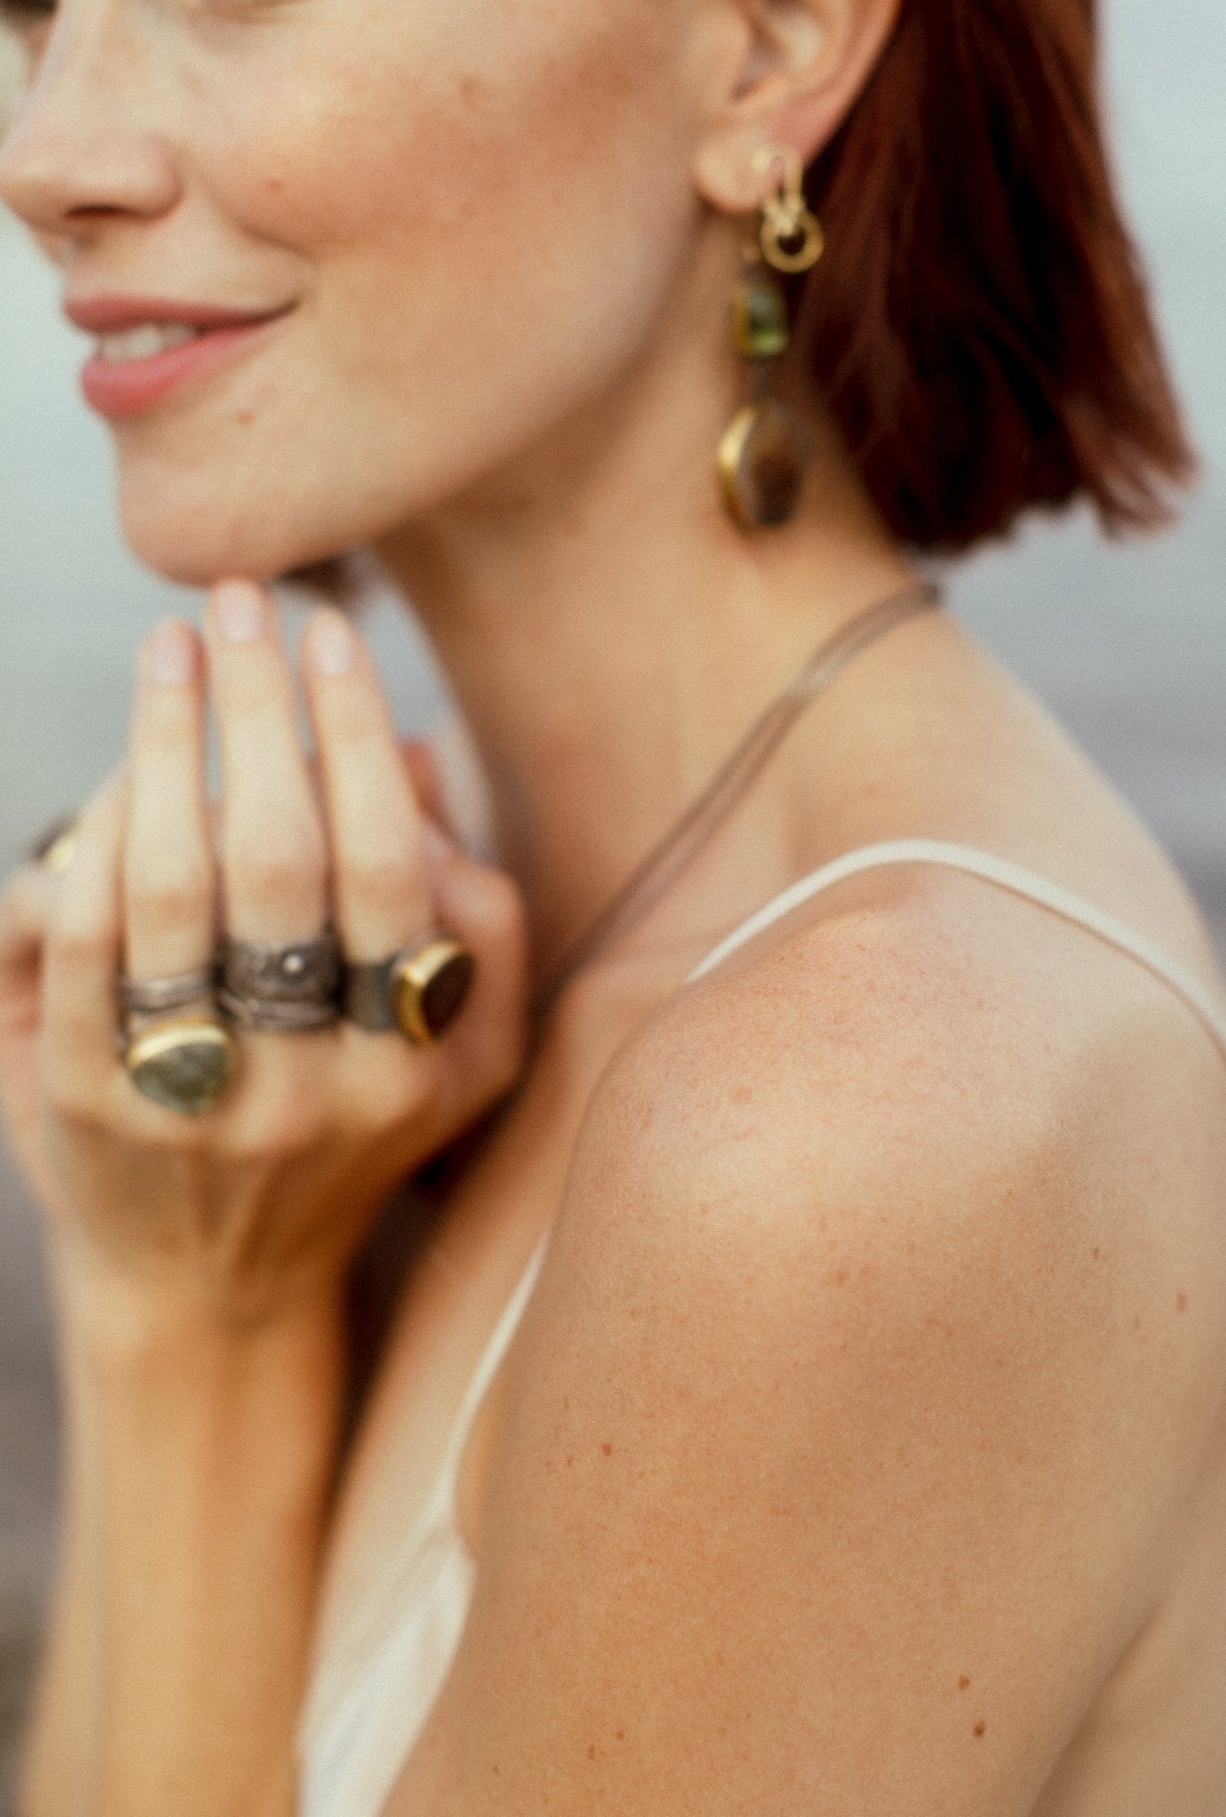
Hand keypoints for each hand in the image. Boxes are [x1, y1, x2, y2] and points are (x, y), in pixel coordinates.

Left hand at [0, 581, 527, 1333]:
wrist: (212, 1293)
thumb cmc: (348, 1141)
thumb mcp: (463, 1059)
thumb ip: (478, 920)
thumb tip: (418, 762)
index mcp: (413, 1066)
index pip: (388, 869)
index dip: (355, 740)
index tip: (329, 636)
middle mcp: (308, 1092)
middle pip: (277, 862)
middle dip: (254, 711)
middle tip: (235, 601)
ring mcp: (189, 1105)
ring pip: (169, 896)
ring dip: (164, 749)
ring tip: (167, 654)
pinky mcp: (83, 1109)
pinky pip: (79, 952)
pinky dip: (92, 847)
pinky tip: (118, 775)